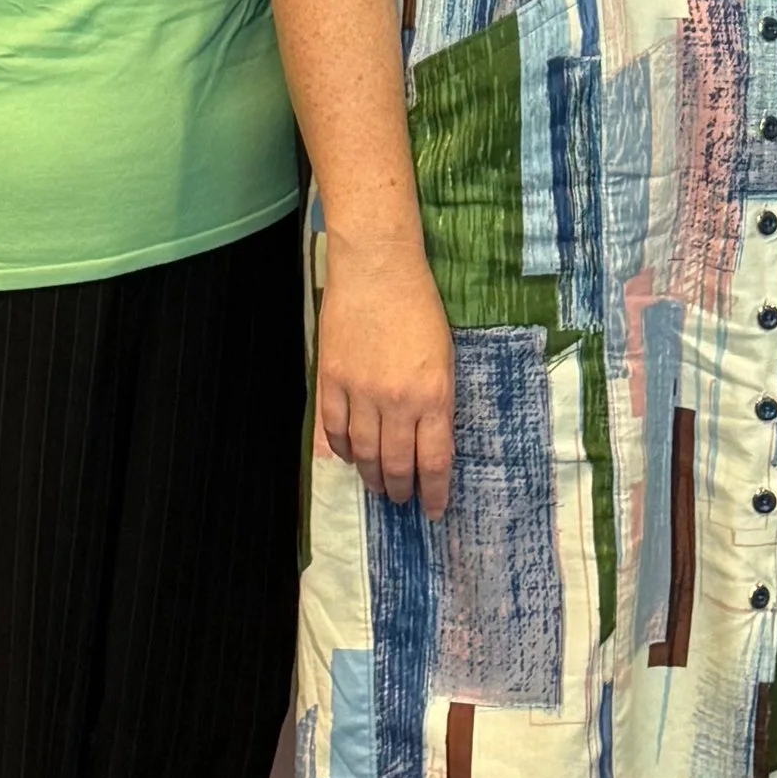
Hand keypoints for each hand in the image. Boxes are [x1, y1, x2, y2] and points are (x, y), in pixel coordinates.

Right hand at [317, 235, 455, 517]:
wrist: (378, 267)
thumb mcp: (445, 356)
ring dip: (372, 476)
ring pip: (364, 454)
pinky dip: (342, 450)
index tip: (435, 510)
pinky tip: (351, 456)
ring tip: (378, 485)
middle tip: (401, 500)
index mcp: (434, 395)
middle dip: (401, 490)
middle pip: (397, 464)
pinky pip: (334, 429)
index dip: (435, 492)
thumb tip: (429, 441)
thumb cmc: (420, 306)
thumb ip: (438, 401)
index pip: (434, 461)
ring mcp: (360, 392)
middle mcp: (397, 401)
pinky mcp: (331, 379)